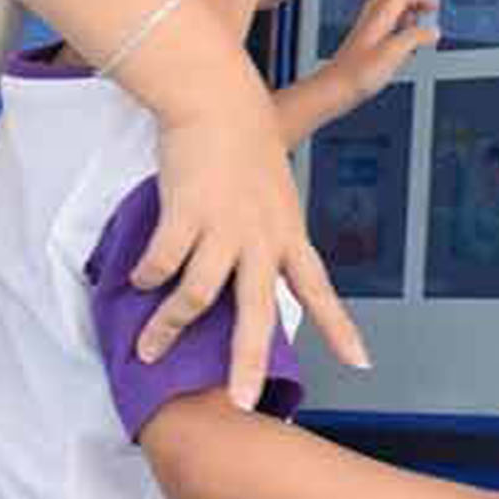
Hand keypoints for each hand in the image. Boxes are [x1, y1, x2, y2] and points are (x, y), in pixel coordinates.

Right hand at [132, 42, 370, 398]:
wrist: (217, 96)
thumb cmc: (243, 137)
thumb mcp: (271, 188)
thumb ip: (264, 228)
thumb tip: (253, 263)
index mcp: (286, 231)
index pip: (318, 288)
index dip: (339, 328)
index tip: (361, 364)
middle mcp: (260, 236)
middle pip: (257, 311)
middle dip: (247, 362)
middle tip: (240, 402)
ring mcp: (223, 226)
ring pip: (198, 294)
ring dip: (169, 328)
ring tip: (146, 350)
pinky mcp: (185, 212)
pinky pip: (163, 260)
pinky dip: (148, 276)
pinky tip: (137, 282)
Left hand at [326, 0, 438, 112]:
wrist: (333, 90)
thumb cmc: (357, 74)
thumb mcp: (394, 54)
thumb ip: (415, 38)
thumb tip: (432, 31)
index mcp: (379, 18)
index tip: (434, 6)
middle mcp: (370, 21)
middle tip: (425, 7)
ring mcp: (364, 31)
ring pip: (385, 8)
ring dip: (403, 10)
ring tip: (416, 23)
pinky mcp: (361, 44)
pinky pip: (381, 24)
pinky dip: (395, 25)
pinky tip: (401, 42)